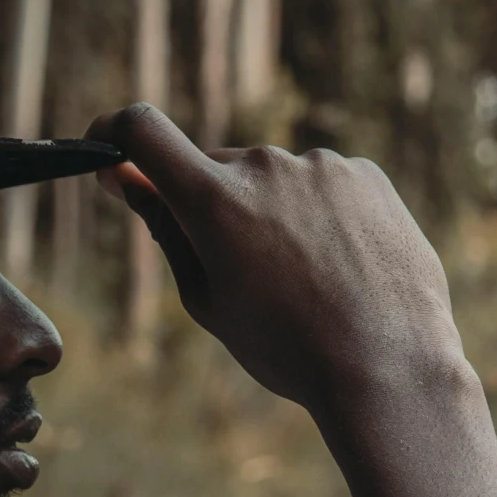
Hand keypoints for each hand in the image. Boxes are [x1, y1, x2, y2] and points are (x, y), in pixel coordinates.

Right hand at [85, 104, 461, 412]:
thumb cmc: (288, 348)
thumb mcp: (209, 301)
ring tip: (308, 283)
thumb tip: (127, 179)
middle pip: (215, 170)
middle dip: (213, 206)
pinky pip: (323, 186)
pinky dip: (321, 216)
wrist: (388, 366)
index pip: (141, 131)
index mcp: (214, 200)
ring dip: (274, 214)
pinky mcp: (366, 174)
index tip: (109, 156)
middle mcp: (266, 166)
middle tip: (244, 274)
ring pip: (274, 180)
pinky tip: (342, 268)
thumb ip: (166, 230)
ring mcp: (322, 166)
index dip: (114, 136)